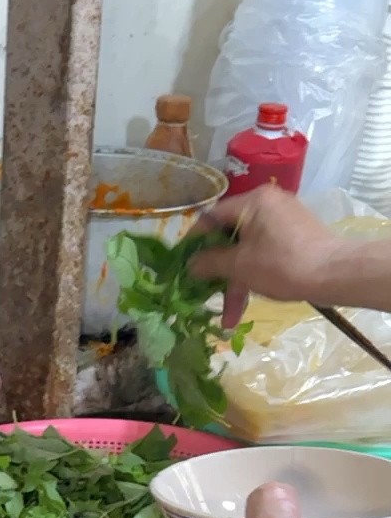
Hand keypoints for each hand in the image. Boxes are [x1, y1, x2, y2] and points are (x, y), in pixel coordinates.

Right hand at [188, 188, 343, 329]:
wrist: (333, 274)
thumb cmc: (282, 264)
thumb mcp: (239, 266)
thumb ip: (210, 263)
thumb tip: (190, 265)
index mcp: (253, 201)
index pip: (212, 216)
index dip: (194, 241)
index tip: (183, 262)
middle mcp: (268, 203)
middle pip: (231, 236)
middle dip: (217, 270)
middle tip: (203, 292)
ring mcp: (283, 220)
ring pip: (248, 249)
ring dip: (236, 282)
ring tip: (229, 316)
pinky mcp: (295, 236)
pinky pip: (264, 252)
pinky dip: (253, 274)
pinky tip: (246, 303)